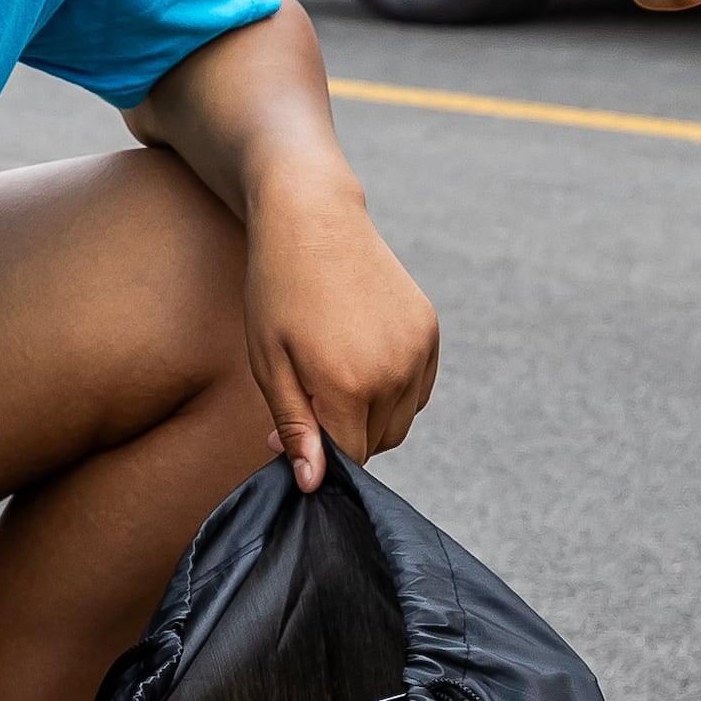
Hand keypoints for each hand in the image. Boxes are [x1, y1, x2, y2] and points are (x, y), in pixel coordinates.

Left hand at [242, 183, 440, 488]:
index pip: (348, 460)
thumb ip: (296, 427)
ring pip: (400, 421)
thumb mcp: (270, 363)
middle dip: (343, 435)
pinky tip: (361, 358)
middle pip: (376, 444)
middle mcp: (394, 371)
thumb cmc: (278, 290)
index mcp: (348, 383)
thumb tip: (312, 483)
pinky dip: (393, 392)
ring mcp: (419, 349)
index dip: (318, 457)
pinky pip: (418, 391)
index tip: (294, 433)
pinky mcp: (430, 331)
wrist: (313, 217)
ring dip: (370, 416)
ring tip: (334, 372)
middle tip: (308, 395)